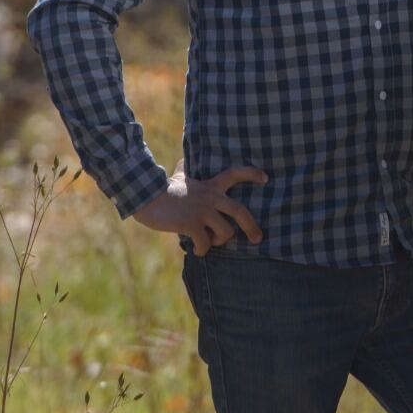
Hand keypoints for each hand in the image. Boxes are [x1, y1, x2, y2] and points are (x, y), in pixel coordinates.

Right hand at [132, 157, 266, 255]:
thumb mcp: (178, 176)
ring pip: (225, 232)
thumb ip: (184, 170)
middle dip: (252, 227)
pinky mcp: (192, 224)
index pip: (235, 174)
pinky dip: (202, 250)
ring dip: (219, 241)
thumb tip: (182, 161)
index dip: (251, 174)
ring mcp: (202, 211)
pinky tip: (196, 251)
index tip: (265, 178)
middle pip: (240, 211)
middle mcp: (210, 197)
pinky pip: (206, 243)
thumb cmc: (162, 189)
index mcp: (210, 186)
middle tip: (257, 239)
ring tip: (208, 242)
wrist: (146, 197)